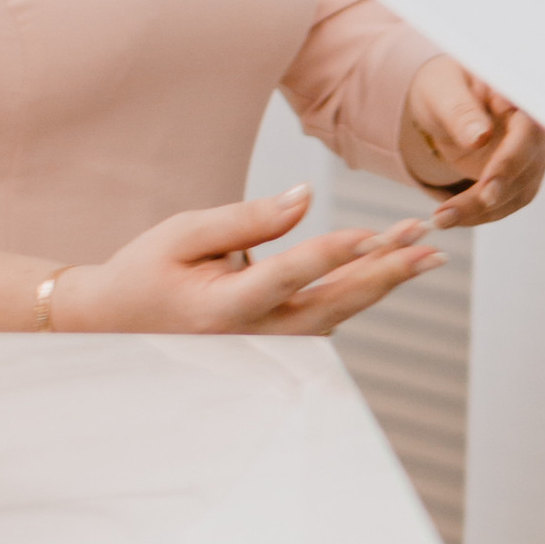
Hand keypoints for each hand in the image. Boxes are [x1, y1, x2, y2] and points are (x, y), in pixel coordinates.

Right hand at [62, 188, 443, 336]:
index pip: (291, 275)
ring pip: (338, 314)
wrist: (115, 325)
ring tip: (424, 252)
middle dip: (385, 272)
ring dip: (381, 282)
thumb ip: (247, 218)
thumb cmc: (146, 273)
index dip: (335, 252)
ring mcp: (269, 347)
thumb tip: (306, 196)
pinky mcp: (277, 343)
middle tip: (429, 244)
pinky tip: (389, 266)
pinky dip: (359, 291)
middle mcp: (255, 335)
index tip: (376, 233)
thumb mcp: (184, 234)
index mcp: (226, 308)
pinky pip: (327, 317)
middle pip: (334, 304)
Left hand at [398, 59, 544, 224]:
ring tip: (442, 219)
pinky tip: (453, 217)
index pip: (526, 134)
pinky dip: (481, 214)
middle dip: (488, 196)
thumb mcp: (443, 90)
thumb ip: (461, 111)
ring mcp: (529, 155)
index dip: (510, 164)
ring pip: (517, 193)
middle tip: (449, 214)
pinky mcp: (517, 176)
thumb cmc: (446, 87)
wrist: (445, 100)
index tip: (487, 191)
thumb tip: (479, 136)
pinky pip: (506, 201)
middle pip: (525, 170)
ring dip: (481, 212)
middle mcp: (535, 129)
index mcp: (520, 100)